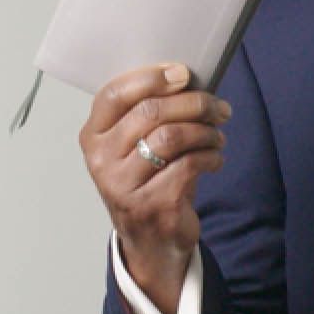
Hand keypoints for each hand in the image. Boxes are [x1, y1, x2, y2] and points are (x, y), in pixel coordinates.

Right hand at [79, 62, 230, 313]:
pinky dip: (210, 156)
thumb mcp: (136, 147)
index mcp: (93, 137)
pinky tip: (215, 158)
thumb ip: (149, 115)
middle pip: (150, 113)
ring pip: (171, 137)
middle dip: (194, 103)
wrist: (150, 240)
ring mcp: (123, 185)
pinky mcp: (151, 205)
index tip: (184, 73)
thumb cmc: (147, 181)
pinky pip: (189, 165)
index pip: (115, 94)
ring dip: (205, 131)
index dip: (152, 78)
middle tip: (219, 108)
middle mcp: (101, 161)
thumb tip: (188, 79)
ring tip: (218, 135)